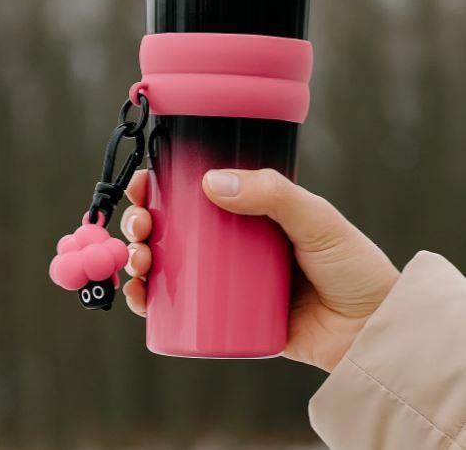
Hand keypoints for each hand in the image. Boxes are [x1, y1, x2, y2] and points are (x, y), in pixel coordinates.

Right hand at [121, 168, 398, 371]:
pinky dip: (154, 302)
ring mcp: (230, 282)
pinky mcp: (230, 319)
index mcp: (252, 213)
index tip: (142, 184)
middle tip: (138, 227)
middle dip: (142, 223)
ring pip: (171, 266)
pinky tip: (140, 296)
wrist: (373, 331)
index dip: (162, 186)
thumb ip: (273, 194)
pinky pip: (182, 309)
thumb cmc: (352, 266)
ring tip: (138, 260)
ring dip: (140, 260)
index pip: (197, 192)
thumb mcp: (316, 219)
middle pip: (174, 228)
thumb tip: (209, 181)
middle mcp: (235, 245)